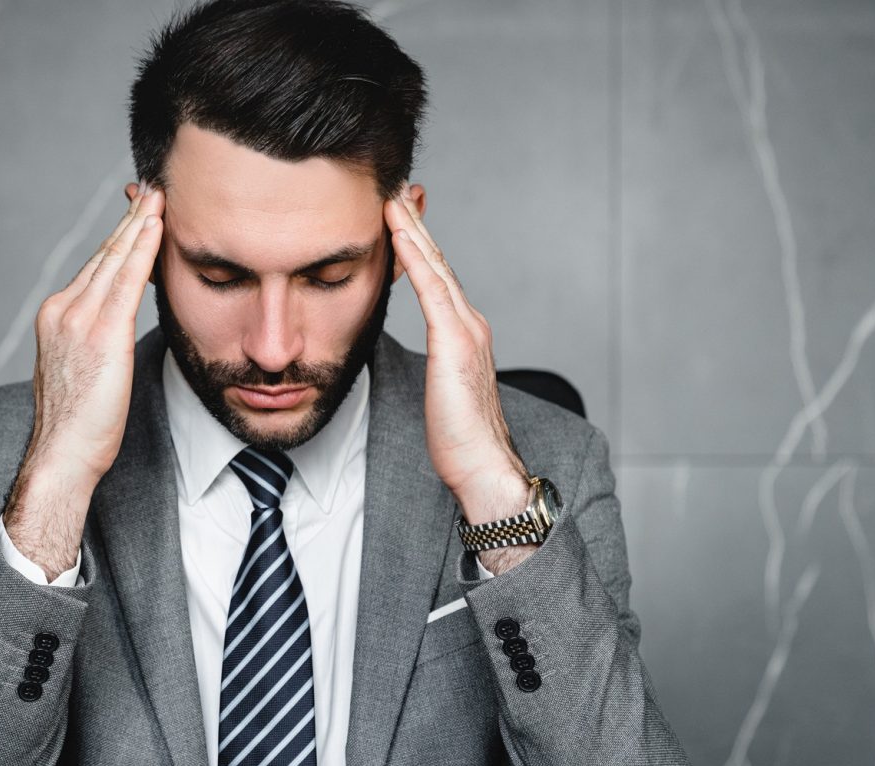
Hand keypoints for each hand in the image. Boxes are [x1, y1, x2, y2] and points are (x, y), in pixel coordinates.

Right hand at [28, 183, 164, 484]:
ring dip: (140, 223)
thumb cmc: (78, 426)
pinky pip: (126, 279)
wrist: (62, 452)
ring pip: (115, 258)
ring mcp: (78, 318)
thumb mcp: (82, 371)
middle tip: (152, 188)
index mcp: (56, 316)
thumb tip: (114, 332)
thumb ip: (94, 341)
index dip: (119, 238)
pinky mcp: (101, 331)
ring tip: (160, 195)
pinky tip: (157, 225)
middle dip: (130, 220)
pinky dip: (143, 248)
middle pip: (104, 254)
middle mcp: (63, 309)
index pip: (95, 267)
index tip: (137, 213)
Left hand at [386, 189, 533, 547]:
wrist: (484, 466)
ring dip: (412, 228)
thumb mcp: (441, 392)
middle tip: (395, 189)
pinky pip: (431, 289)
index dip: (419, 246)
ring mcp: (466, 330)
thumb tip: (427, 364)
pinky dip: (416, 256)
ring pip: (436, 266)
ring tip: (390, 196)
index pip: (438, 280)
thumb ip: (436, 368)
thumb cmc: (460, 440)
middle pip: (439, 262)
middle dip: (417, 224)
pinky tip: (398, 231)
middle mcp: (469, 324)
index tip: (399, 216)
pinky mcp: (455, 343)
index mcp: (464, 335)